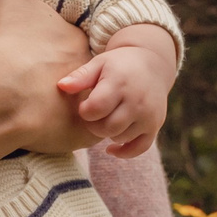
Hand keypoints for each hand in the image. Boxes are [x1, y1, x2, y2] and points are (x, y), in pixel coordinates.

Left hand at [57, 29, 175, 158]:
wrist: (152, 64)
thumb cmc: (118, 65)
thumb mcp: (99, 64)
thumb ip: (80, 76)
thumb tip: (61, 86)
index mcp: (120, 83)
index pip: (96, 109)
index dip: (85, 110)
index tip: (85, 104)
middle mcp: (137, 101)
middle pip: (107, 128)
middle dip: (94, 125)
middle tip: (94, 114)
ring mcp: (148, 115)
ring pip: (120, 137)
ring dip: (108, 133)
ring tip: (107, 117)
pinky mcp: (155, 125)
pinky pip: (140, 148)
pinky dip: (124, 152)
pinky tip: (110, 148)